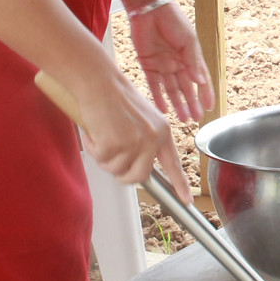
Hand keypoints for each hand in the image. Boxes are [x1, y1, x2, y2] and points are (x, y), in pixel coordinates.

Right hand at [72, 69, 174, 187]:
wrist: (99, 80)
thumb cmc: (115, 96)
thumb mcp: (141, 118)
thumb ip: (144, 141)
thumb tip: (139, 167)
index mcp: (162, 132)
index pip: (173, 163)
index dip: (180, 184)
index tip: (187, 199)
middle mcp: (152, 139)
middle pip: (138, 176)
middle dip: (121, 173)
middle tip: (110, 156)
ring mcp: (134, 143)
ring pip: (115, 170)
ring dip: (104, 156)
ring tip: (102, 133)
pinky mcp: (114, 144)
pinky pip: (100, 159)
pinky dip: (92, 147)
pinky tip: (95, 129)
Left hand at [129, 0, 214, 123]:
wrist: (150, 9)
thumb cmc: (173, 20)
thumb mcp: (188, 40)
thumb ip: (193, 62)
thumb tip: (201, 82)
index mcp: (190, 57)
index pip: (201, 80)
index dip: (205, 94)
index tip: (209, 108)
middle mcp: (178, 63)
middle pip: (186, 88)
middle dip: (191, 104)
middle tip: (195, 119)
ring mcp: (163, 65)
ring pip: (171, 90)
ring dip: (177, 104)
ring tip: (182, 119)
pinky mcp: (148, 65)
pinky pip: (154, 85)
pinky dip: (158, 97)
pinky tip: (163, 109)